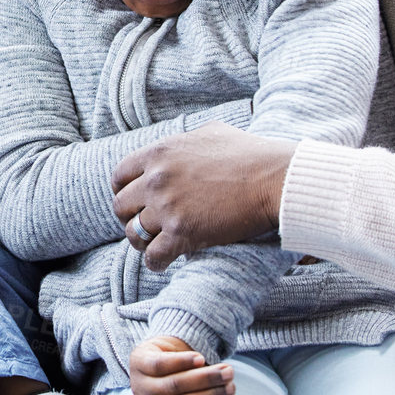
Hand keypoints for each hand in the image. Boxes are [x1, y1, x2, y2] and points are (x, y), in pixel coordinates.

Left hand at [113, 123, 297, 270]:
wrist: (274, 179)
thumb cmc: (251, 155)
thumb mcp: (211, 133)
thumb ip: (186, 141)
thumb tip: (180, 146)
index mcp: (160, 152)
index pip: (120, 175)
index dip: (124, 191)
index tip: (134, 201)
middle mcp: (157, 179)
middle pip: (121, 206)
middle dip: (130, 217)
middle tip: (144, 224)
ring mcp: (168, 207)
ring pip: (134, 233)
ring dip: (142, 241)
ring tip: (155, 244)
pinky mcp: (183, 234)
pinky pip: (153, 256)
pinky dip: (156, 262)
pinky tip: (165, 261)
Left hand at [130, 336, 234, 394]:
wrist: (163, 357)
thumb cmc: (185, 386)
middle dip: (211, 392)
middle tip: (230, 381)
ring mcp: (140, 387)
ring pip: (175, 384)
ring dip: (205, 376)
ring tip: (226, 370)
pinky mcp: (138, 363)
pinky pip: (162, 364)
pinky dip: (183, 361)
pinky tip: (200, 359)